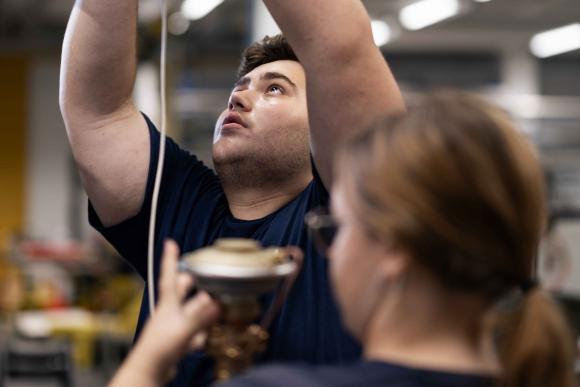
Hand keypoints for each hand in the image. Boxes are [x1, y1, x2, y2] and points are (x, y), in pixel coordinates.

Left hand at [109, 240, 219, 385]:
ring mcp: (172, 326)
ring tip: (216, 306)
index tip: (170, 242)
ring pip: (189, 310)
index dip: (170, 259)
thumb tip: (217, 302)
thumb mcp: (183, 330)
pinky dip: (200, 333)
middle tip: (205, 274)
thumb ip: (200, 316)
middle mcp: (169, 312)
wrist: (148, 371)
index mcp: (168, 304)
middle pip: (181, 290)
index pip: (169, 276)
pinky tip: (204, 338)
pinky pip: (192, 330)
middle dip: (193, 281)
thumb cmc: (160, 348)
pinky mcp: (176, 340)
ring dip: (201, 309)